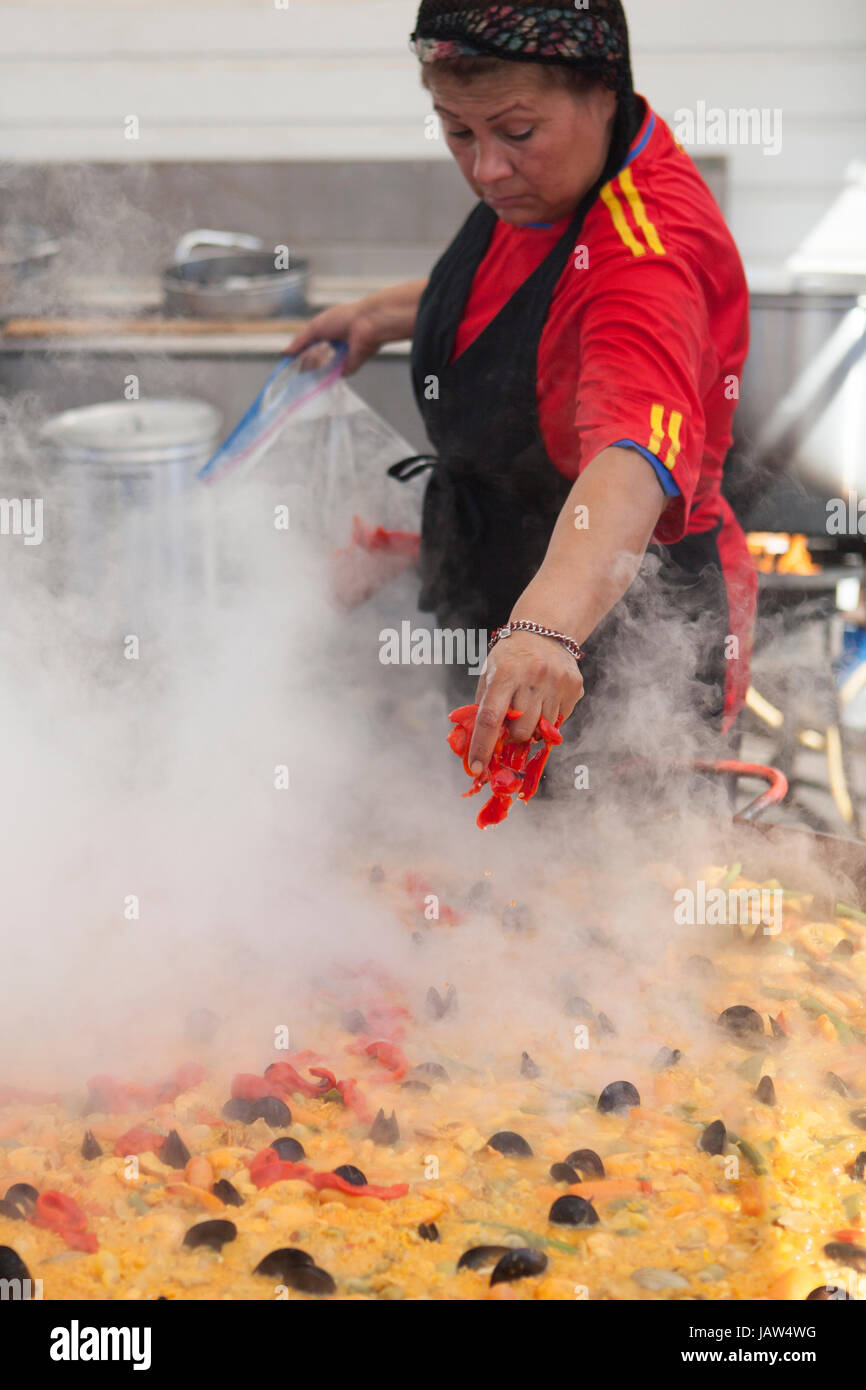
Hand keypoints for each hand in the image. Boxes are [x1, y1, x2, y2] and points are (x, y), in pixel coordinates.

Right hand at [286, 298, 381, 375]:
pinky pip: (335, 377)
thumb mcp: (315, 328)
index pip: (309, 346)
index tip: (287, 364)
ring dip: (313, 373)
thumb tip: (285, 353)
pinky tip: (314, 384)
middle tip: (292, 375)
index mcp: (326, 331)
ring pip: (324, 369)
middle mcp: (333, 345)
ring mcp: (341, 357)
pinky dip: (326, 379)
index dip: (299, 354)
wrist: (367, 325)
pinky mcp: (349, 367)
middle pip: (315, 359)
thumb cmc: (342, 320)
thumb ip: (300, 341)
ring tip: (300, 380)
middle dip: (305, 366)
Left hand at [467, 632, 583, 773]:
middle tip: (511, 726)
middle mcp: (532, 677)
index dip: (483, 746)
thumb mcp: (489, 674)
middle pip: (521, 730)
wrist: (544, 630)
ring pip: (542, 729)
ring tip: (530, 706)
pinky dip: (549, 718)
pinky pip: (560, 720)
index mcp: (504, 674)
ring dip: (532, 727)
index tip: (478, 768)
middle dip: (513, 737)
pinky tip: (545, 697)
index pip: (490, 718)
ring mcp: (556, 682)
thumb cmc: (509, 658)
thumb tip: (476, 748)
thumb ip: (482, 709)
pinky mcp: (574, 687)